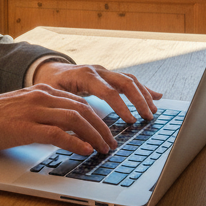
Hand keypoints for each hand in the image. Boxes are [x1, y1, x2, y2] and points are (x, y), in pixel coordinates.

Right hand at [0, 85, 118, 155]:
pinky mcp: (26, 127)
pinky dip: (76, 142)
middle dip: (102, 128)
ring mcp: (34, 110)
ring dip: (95, 135)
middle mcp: (41, 97)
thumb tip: (63, 130)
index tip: (106, 131)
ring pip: (76, 119)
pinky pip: (58, 133)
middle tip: (112, 143)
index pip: (79, 102)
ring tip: (104, 149)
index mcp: (42, 91)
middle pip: (84, 109)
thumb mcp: (22, 109)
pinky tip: (85, 150)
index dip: (97, 118)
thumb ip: (43, 113)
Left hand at [32, 61, 162, 123]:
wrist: (48, 71)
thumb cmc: (50, 86)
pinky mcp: (109, 76)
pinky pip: (130, 80)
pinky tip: (156, 96)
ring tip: (153, 111)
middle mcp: (98, 71)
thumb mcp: (53, 100)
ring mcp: (105, 72)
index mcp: (85, 76)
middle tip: (147, 117)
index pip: (108, 91)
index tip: (130, 121)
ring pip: (130, 80)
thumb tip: (78, 135)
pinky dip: (144, 88)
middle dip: (139, 100)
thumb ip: (66, 113)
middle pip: (125, 82)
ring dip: (144, 95)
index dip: (121, 107)